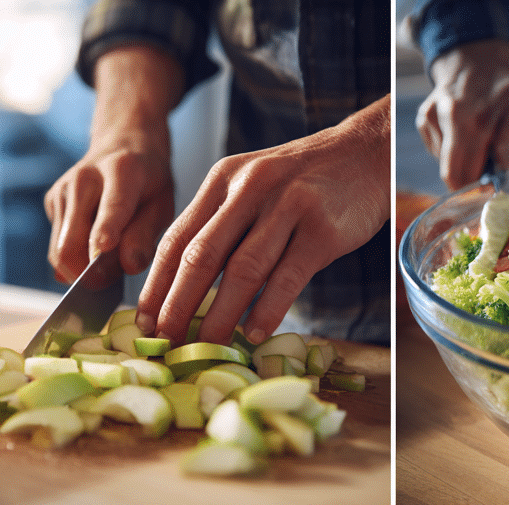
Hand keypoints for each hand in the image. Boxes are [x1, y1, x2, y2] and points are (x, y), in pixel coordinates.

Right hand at [44, 46, 180, 284]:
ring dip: (82, 272)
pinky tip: (97, 253)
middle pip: (71, 241)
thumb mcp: (162, 205)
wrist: (123, 143)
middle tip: (110, 285)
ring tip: (109, 268)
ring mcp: (62, 191)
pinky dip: (76, 261)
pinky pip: (59, 247)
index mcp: (121, 171)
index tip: (102, 249)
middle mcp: (83, 179)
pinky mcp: (52, 204)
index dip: (106, 230)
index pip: (112, 206)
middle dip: (88, 274)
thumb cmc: (149, 181)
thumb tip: (128, 267)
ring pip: (60, 250)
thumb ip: (146, 235)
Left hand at [135, 95, 389, 345]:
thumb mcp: (253, 188)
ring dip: (220, 315)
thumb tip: (190, 289)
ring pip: (242, 270)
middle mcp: (249, 189)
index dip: (156, 284)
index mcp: (222, 181)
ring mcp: (287, 207)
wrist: (365, 154)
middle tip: (165, 341)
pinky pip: (287, 277)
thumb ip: (224, 227)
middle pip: (202, 256)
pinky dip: (268, 309)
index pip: (176, 238)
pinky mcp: (321, 230)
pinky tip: (254, 333)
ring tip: (207, 346)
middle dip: (178, 304)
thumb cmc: (304, 183)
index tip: (144, 321)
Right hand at [416, 39, 508, 191]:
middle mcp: (451, 116)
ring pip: (444, 163)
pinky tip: (461, 131)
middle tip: (484, 171)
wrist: (477, 57)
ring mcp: (433, 116)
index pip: (466, 175)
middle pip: (451, 174)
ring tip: (475, 140)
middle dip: (468, 179)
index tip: (489, 186)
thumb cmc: (504, 89)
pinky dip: (451, 148)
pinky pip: (436, 150)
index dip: (478, 188)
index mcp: (477, 119)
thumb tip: (501, 162)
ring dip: (461, 161)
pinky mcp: (424, 118)